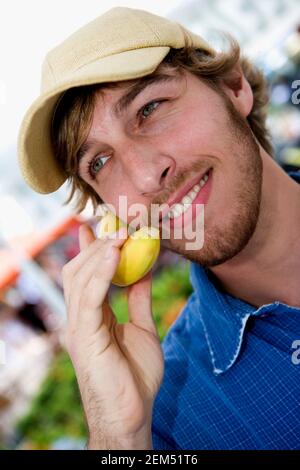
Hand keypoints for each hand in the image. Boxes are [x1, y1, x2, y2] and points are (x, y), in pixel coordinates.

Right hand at [62, 224, 163, 448]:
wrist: (132, 414)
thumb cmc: (135, 374)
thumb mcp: (142, 326)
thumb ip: (139, 299)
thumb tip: (144, 271)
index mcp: (93, 315)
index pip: (86, 273)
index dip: (91, 247)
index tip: (102, 223)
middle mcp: (81, 316)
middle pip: (80, 269)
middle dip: (96, 243)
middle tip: (116, 222)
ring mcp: (80, 326)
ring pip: (81, 278)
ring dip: (99, 251)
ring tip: (119, 231)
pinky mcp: (84, 336)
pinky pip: (90, 298)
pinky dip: (100, 273)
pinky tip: (112, 253)